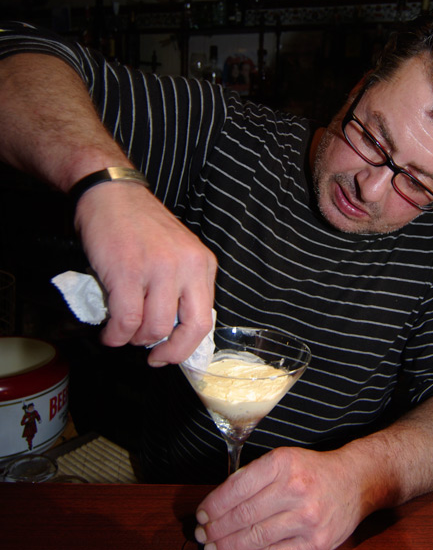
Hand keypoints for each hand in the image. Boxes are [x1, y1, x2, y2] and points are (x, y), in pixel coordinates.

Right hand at [75, 181, 217, 364]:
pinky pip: (126, 320)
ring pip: (154, 328)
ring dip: (135, 340)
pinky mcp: (127, 272)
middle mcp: (186, 266)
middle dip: (170, 352)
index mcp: (203, 264)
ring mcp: (158, 269)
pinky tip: (109, 333)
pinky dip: (115, 335)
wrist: (111, 193)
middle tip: (153, 356)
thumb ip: (182, 286)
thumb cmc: (141, 225)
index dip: (187, 346)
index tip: (171, 354)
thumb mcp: (178, 252)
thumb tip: (175, 331)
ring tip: (123, 334)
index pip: (205, 319)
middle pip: (189, 329)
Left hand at [193, 447, 365, 549]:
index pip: (238, 488)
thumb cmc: (314, 471)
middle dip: (217, 529)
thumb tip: (219, 502)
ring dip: (228, 547)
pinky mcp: (317, 544)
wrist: (355, 481)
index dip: (213, 505)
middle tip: (202, 536)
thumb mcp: (284, 459)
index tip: (201, 514)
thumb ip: (255, 476)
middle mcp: (296, 489)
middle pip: (244, 515)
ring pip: (256, 537)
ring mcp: (308, 519)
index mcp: (283, 463)